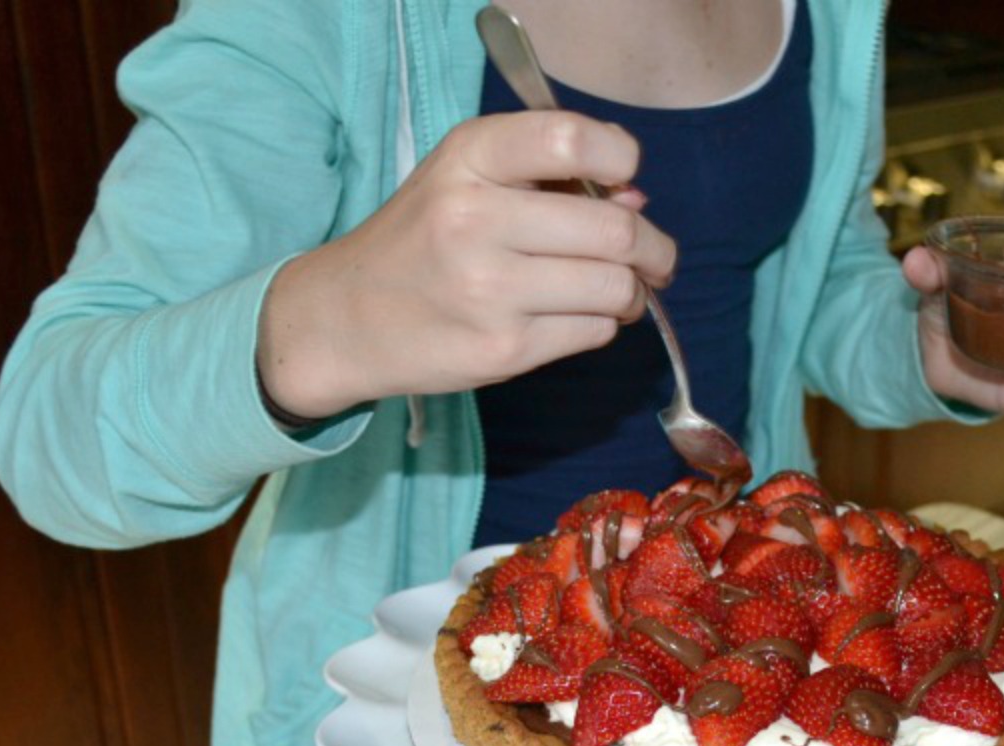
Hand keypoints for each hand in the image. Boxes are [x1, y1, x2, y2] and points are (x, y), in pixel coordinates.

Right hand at [258, 111, 676, 420]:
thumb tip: (637, 202)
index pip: (570, 139)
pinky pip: (593, 331)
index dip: (619, 156)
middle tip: (656, 258)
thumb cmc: (423, 240)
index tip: (624, 177)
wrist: (347, 318)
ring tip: (616, 291)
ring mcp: (489, 290)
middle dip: (653, 248)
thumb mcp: (468, 180)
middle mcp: (475, 218)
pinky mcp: (503, 348)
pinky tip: (574, 316)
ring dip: (631, 292)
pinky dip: (600, 324)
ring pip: (613, 288)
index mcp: (469, 158)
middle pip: (614, 231)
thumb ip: (551, 178)